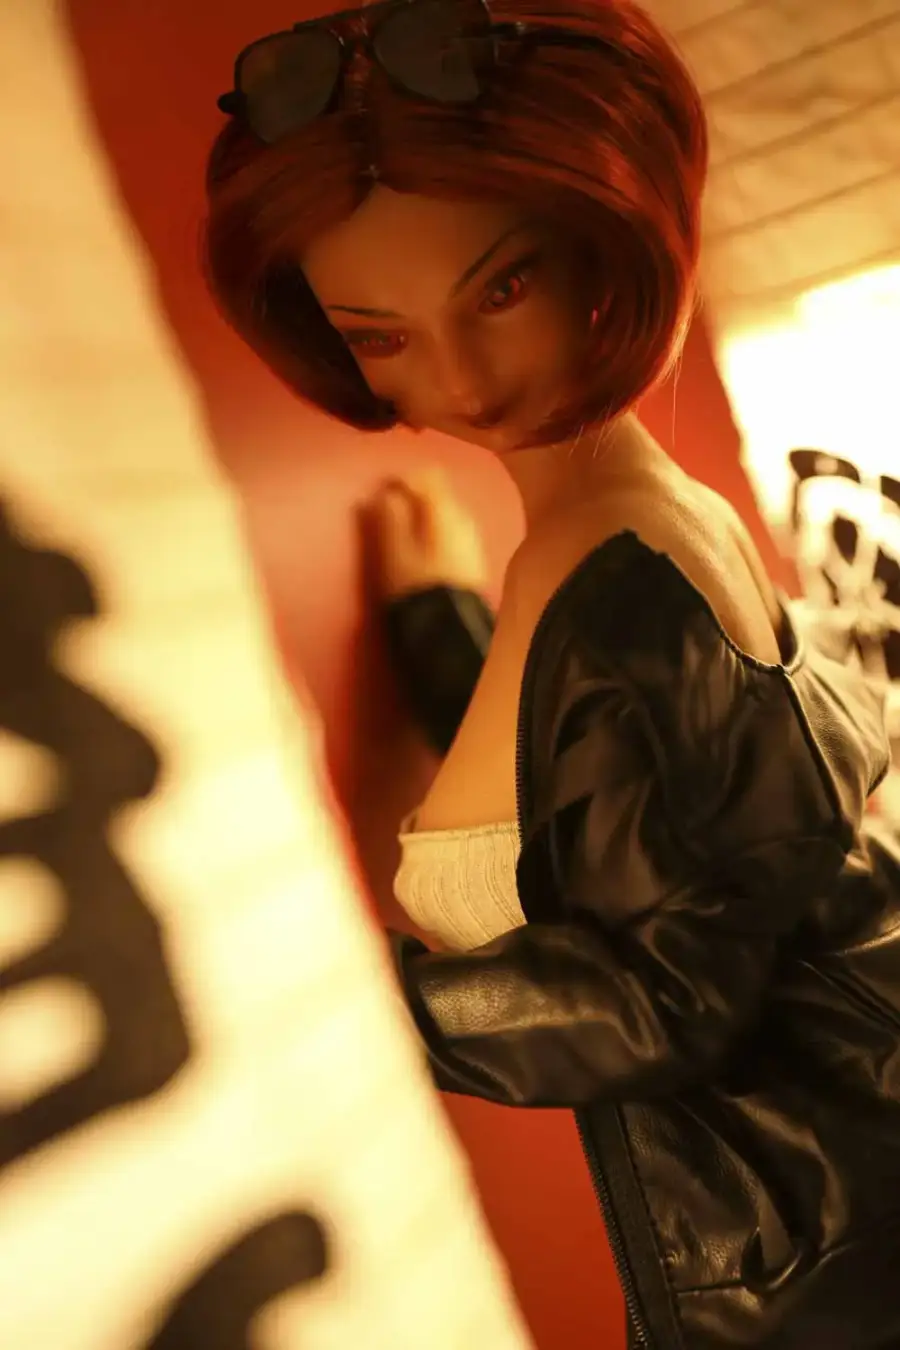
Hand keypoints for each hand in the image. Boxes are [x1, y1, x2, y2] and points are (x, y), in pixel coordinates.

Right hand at [363, 468, 488, 601]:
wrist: (450, 625)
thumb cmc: (416, 585)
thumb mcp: (394, 551)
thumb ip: (389, 518)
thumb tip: (383, 494)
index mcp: (444, 510)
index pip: (427, 476)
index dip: (403, 478)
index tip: (383, 490)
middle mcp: (464, 518)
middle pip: (440, 493)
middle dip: (416, 496)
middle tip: (391, 510)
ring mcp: (473, 538)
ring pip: (448, 512)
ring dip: (427, 515)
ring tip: (406, 531)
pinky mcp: (475, 557)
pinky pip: (454, 532)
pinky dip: (438, 531)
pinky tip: (426, 549)